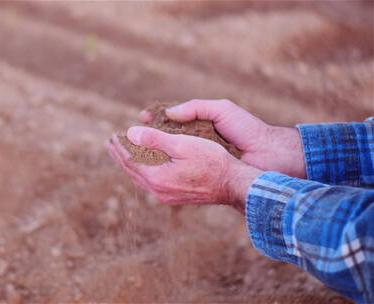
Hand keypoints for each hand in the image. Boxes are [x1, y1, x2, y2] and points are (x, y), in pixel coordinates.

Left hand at [106, 126, 261, 212]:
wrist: (233, 185)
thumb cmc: (212, 161)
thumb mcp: (182, 144)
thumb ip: (155, 139)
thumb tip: (130, 133)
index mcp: (157, 177)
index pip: (130, 160)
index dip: (120, 146)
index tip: (112, 135)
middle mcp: (158, 190)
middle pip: (131, 170)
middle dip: (120, 155)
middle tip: (110, 143)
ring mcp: (165, 196)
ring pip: (140, 178)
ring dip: (129, 164)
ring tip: (122, 153)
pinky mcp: (173, 197)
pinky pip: (149, 183)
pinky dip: (141, 171)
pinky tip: (143, 167)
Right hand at [140, 99, 305, 177]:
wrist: (268, 155)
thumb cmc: (247, 129)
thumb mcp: (221, 110)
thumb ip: (196, 107)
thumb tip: (169, 112)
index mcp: (198, 125)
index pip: (168, 122)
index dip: (153, 120)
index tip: (139, 118)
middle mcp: (193, 144)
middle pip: (161, 142)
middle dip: (142, 140)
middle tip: (124, 139)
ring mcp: (196, 160)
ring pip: (165, 159)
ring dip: (146, 157)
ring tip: (130, 152)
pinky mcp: (199, 174)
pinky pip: (175, 172)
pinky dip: (161, 170)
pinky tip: (149, 169)